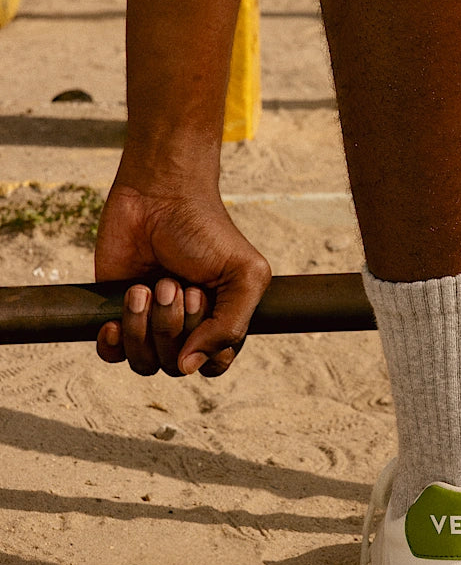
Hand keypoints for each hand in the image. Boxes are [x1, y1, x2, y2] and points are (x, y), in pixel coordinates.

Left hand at [94, 182, 271, 375]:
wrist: (159, 196)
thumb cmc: (207, 232)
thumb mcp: (243, 276)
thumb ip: (231, 326)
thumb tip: (188, 367)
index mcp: (222, 321)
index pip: (214, 364)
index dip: (205, 344)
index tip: (199, 297)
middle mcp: (188, 328)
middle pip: (176, 365)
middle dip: (172, 325)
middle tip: (172, 283)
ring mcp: (151, 323)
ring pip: (144, 362)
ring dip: (143, 326)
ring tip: (145, 287)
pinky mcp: (117, 313)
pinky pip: (113, 355)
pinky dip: (113, 343)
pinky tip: (115, 319)